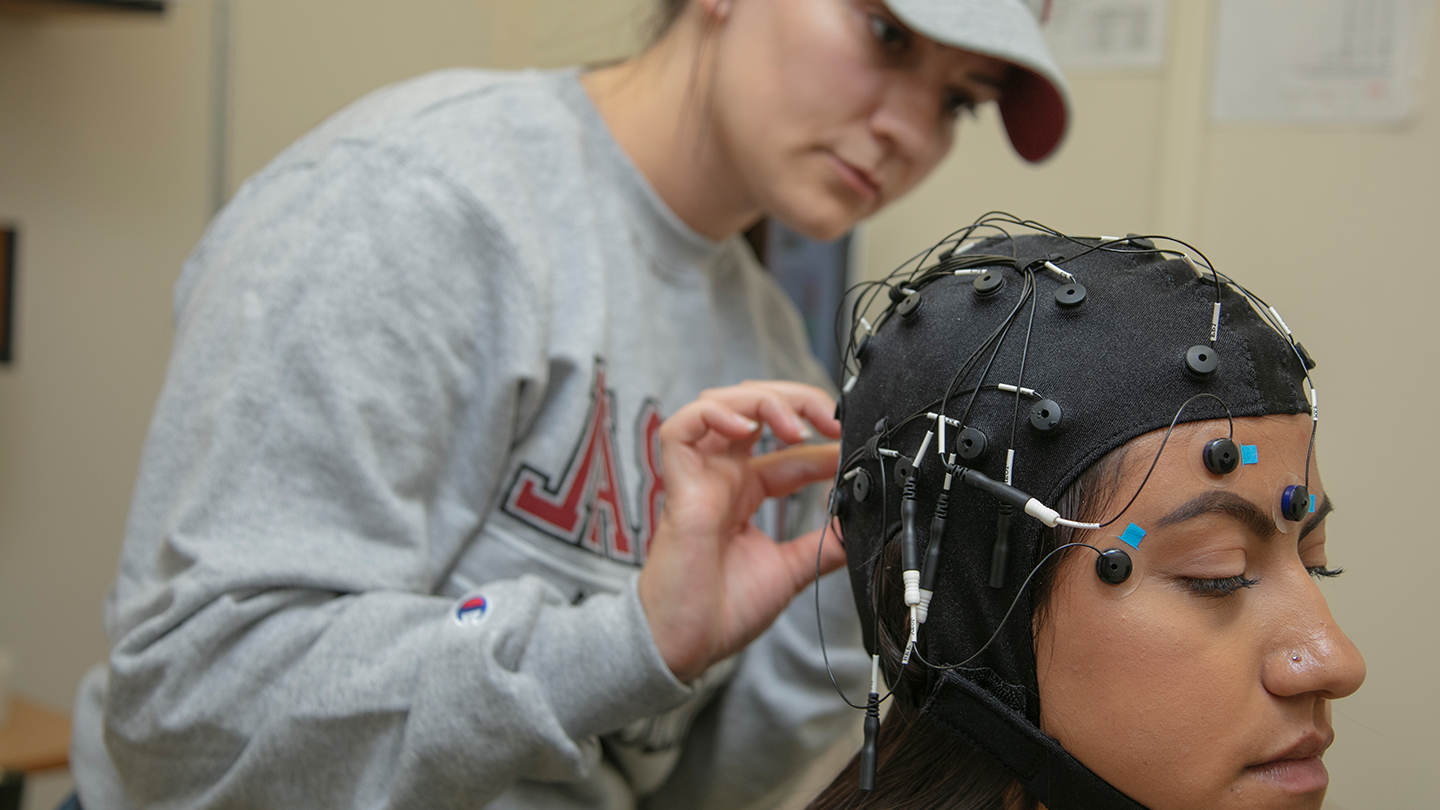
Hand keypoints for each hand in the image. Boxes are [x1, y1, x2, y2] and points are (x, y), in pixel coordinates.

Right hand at [638, 381, 845, 682]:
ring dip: (762, 400)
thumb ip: (823, 546)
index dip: (822, 443)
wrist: (688, 644)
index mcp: (745, 494)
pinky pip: (681, 428)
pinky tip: (746, 424)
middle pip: (754, 409)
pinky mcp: (679, 485)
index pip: (788, 451)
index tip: (851, 448)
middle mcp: (722, 477)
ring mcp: (699, 477)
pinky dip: (714, 414)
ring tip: (795, 424)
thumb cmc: (723, 611)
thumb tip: (859, 527)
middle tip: (831, 419)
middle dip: (796, 401)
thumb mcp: (791, 571)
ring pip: (721, 404)